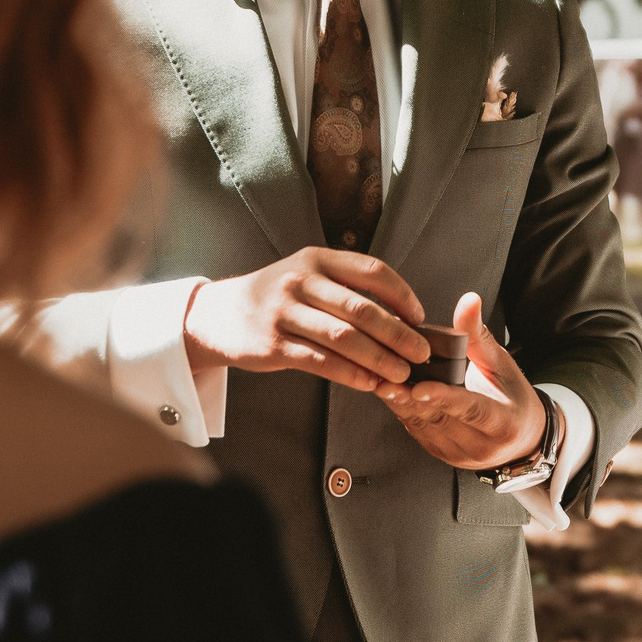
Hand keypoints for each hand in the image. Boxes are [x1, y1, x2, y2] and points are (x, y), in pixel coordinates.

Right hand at [181, 249, 429, 393]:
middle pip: (362, 309)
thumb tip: (401, 316)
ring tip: (402, 373)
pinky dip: (351, 374)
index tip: (419, 317)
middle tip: (421, 352)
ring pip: (344, 338)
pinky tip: (369, 383)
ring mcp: (285, 313)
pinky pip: (321, 362)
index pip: (372, 271)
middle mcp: (301, 281)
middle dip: (398, 334)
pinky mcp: (274, 345)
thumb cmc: (277, 297)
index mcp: (317, 259)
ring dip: (379, 358)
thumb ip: (345, 288)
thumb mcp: (307, 275)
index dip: (402, 295)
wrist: (220, 315)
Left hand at [375, 293, 547, 471]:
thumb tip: (469, 301)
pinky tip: (389, 392)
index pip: (471, 410)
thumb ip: (479, 336)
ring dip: (400, 404)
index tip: (420, 386)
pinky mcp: (441, 454)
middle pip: (440, 419)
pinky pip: (416, 431)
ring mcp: (459, 455)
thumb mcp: (502, 365)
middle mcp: (481, 446)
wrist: (521, 439)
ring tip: (381, 381)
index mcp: (503, 423)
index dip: (444, 398)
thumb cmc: (513, 397)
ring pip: (423, 427)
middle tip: (386, 377)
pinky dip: (401, 410)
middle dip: (409, 398)